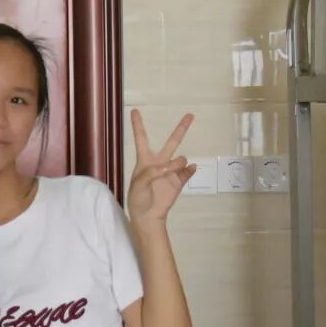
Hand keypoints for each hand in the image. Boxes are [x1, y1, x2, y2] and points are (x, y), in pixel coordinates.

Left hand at [126, 109, 195, 223]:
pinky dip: (189, 170)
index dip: (138, 124)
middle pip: (172, 141)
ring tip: (170, 173)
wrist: (147, 216)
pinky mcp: (179, 182)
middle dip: (181, 128)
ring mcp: (171, 171)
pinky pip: (188, 172)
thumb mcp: (138, 183)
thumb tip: (171, 166)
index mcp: (144, 160)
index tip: (135, 110)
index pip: (141, 138)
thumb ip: (152, 172)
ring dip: (178, 163)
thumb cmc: (138, 198)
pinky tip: (190, 169)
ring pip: (181, 158)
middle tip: (190, 114)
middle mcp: (159, 162)